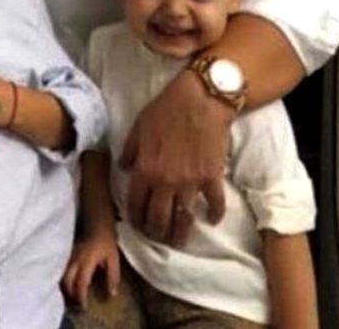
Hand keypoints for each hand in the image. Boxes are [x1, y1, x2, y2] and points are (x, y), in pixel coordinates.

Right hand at [61, 232, 120, 308]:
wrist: (97, 221)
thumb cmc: (106, 239)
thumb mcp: (113, 258)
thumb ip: (112, 276)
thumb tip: (112, 293)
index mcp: (87, 262)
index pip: (81, 283)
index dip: (81, 296)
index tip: (84, 305)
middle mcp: (75, 260)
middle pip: (67, 281)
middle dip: (71, 293)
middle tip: (78, 300)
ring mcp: (69, 255)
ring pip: (62, 275)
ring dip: (66, 286)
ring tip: (74, 292)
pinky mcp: (67, 252)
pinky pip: (62, 268)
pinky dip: (64, 277)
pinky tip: (70, 280)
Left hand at [119, 69, 232, 246]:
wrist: (202, 98)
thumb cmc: (167, 108)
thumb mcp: (139, 126)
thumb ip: (129, 150)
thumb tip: (124, 168)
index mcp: (145, 169)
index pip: (136, 204)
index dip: (135, 219)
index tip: (138, 225)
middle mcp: (166, 182)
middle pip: (158, 218)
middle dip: (156, 232)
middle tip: (158, 237)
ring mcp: (191, 182)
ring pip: (183, 218)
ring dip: (180, 233)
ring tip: (179, 240)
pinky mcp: (212, 177)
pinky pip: (214, 203)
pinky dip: (214, 214)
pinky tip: (212, 220)